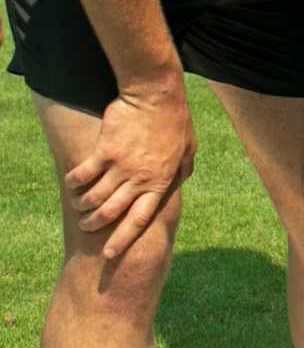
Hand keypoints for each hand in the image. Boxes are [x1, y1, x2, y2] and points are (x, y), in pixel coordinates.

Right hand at [65, 84, 196, 258]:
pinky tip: (70, 184)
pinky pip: (83, 174)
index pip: (139, 221)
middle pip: (111, 213)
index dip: (122, 240)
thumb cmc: (175, 118)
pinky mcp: (104, 151)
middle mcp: (139, 179)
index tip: (109, 254)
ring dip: (83, 205)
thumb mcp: (188, 146)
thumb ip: (184, 168)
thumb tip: (182, 181)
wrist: (155, 94)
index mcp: (160, 182)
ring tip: (78, 205)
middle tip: (87, 226)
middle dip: (96, 224)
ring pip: (94, 197)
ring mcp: (121, 166)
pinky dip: (74, 182)